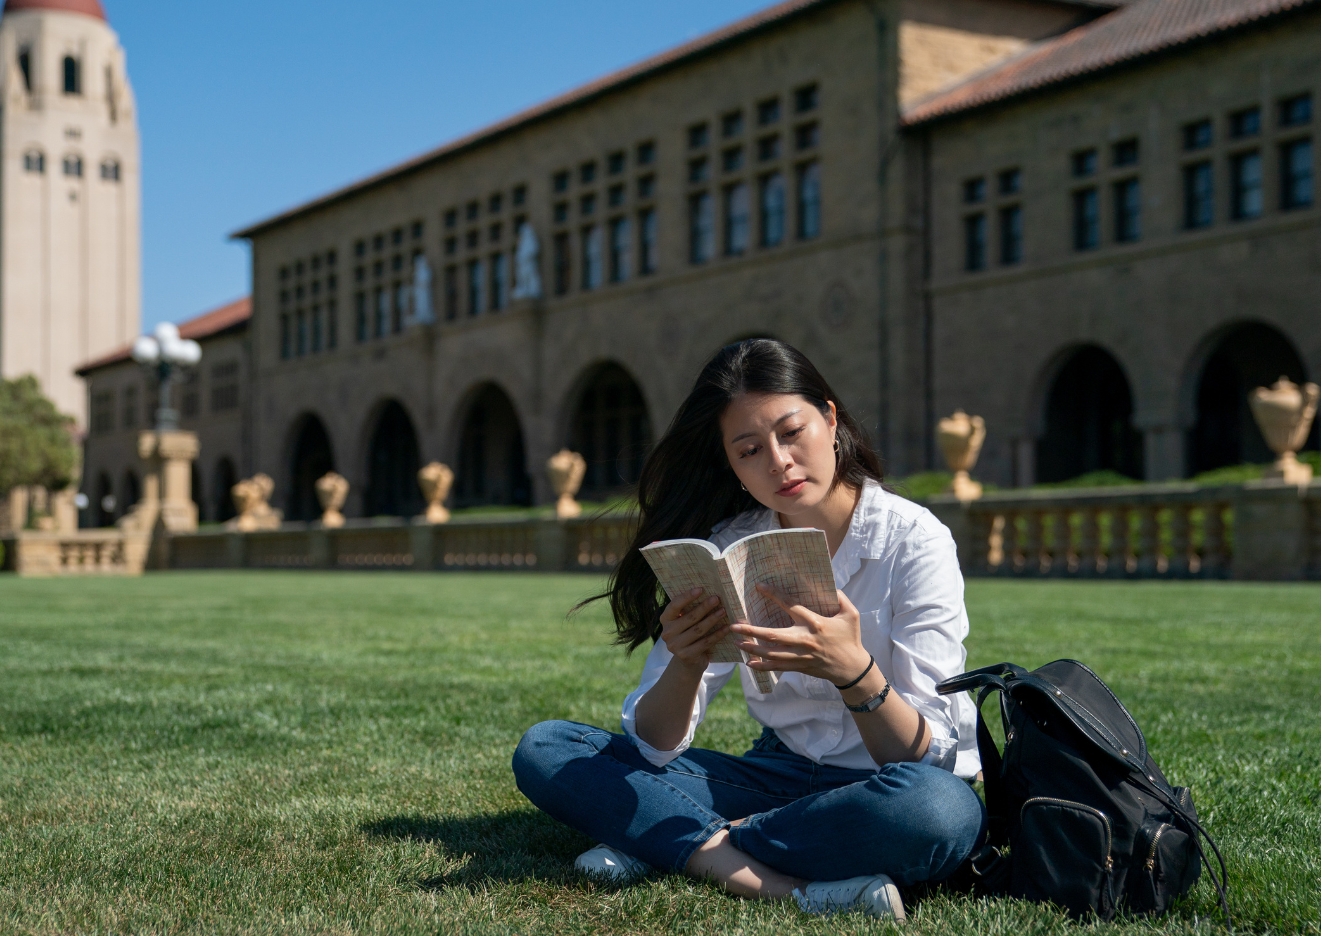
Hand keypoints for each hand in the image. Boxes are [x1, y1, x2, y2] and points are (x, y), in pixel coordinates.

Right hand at [658, 588, 730, 668]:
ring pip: (698, 630)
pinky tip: (726, 628)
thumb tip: (707, 592)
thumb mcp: (685, 622)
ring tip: (723, 611)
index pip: (674, 605)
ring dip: (712, 619)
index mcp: (665, 620)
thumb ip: (689, 609)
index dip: (687, 597)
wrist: (688, 661)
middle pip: (689, 618)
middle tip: (717, 599)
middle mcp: (667, 633)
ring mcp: (675, 646)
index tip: (700, 589)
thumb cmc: (689, 634)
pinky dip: (717, 634)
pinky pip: (705, 642)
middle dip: (704, 607)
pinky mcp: (686, 656)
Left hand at [730, 587, 870, 684]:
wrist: (852, 668)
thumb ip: (840, 598)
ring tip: (737, 642)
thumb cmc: (850, 639)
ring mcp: (801, 656)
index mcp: (815, 623)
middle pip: (774, 635)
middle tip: (734, 626)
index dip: (775, 595)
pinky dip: (762, 666)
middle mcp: (805, 640)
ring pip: (772, 653)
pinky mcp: (800, 666)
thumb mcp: (851, 615)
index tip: (759, 587)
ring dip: (753, 649)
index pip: (791, 606)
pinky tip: (749, 663)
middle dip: (752, 631)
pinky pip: (777, 667)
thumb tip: (830, 585)